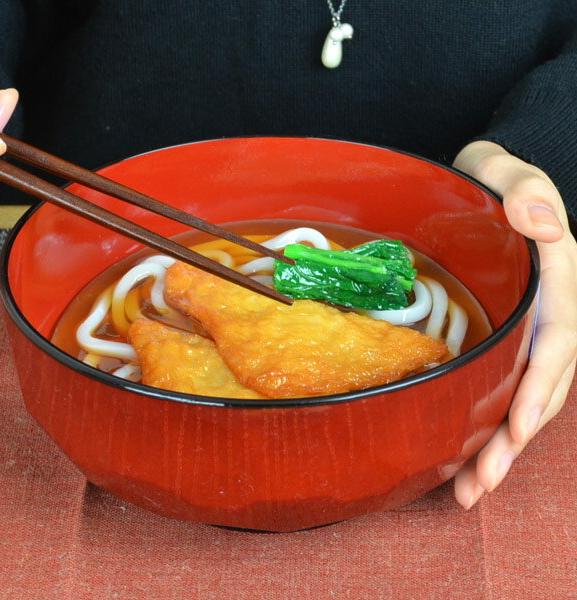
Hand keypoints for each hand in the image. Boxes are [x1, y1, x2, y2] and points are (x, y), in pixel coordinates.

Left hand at [452, 140, 576, 508]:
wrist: (480, 191)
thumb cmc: (488, 182)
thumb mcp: (506, 172)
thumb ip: (526, 188)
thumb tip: (544, 224)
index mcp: (554, 280)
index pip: (557, 339)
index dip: (539, 385)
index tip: (519, 427)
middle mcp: (548, 314)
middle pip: (541, 385)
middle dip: (514, 438)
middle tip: (480, 483)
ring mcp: (526, 331)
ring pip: (522, 396)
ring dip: (500, 447)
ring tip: (468, 491)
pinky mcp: (503, 340)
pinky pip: (501, 386)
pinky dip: (485, 423)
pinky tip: (461, 454)